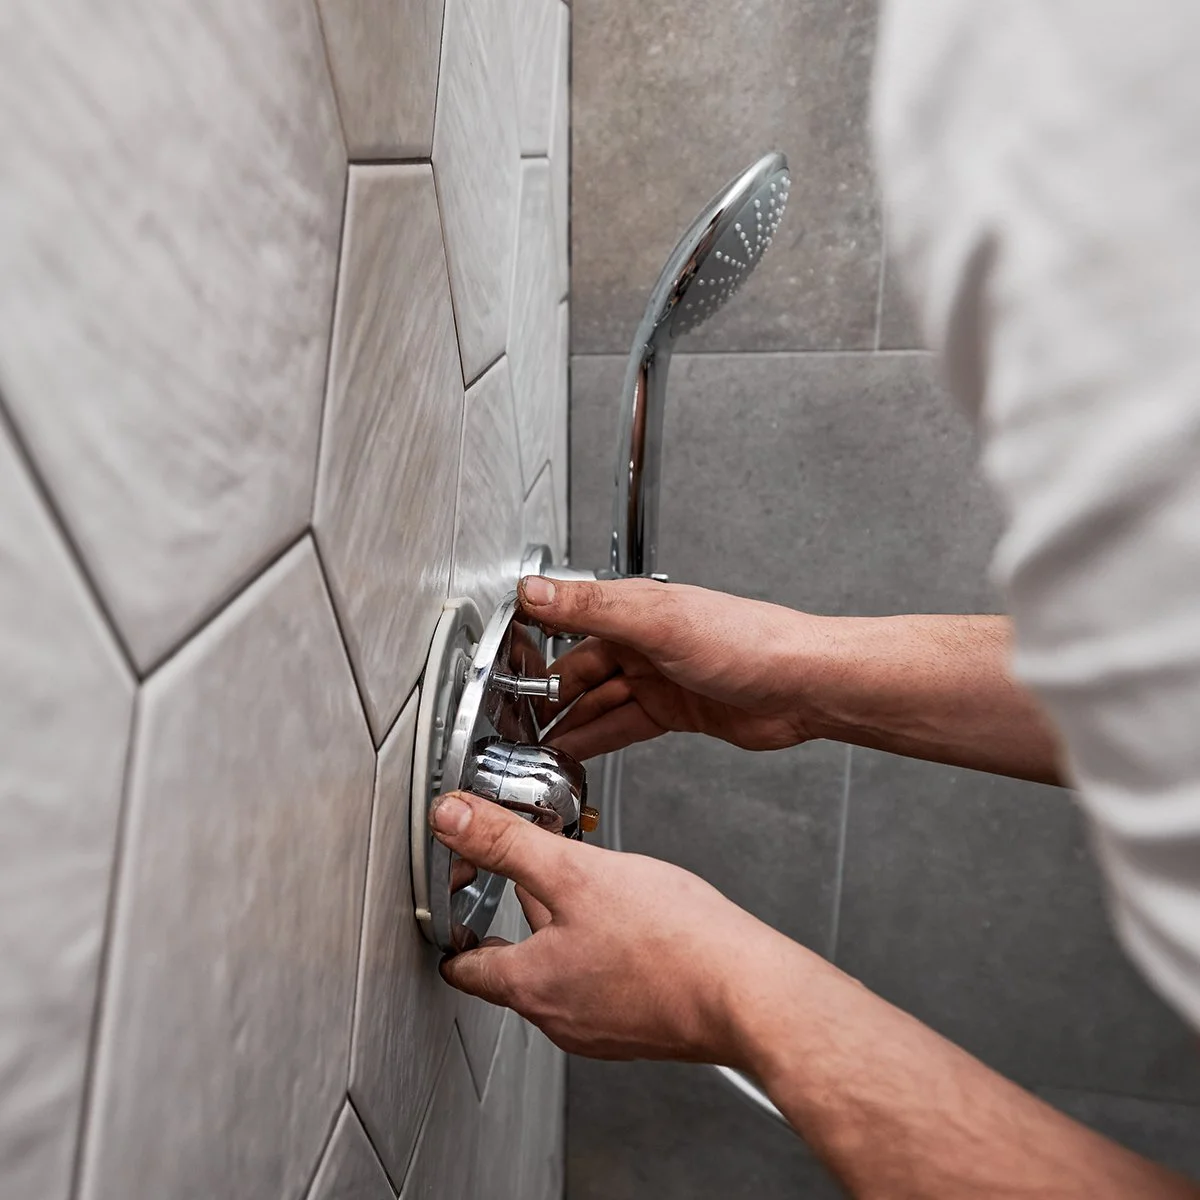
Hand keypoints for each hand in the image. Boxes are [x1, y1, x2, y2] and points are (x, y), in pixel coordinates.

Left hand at [430, 788, 806, 1063]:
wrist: (747, 992)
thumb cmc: (672, 943)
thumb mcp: (576, 873)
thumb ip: (508, 844)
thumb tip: (452, 819)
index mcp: (531, 984)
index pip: (466, 966)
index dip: (456, 927)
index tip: (456, 904)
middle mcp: (560, 1017)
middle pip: (517, 963)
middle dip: (522, 915)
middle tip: (531, 874)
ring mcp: (603, 1029)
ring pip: (564, 970)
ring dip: (565, 930)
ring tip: (589, 890)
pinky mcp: (641, 1026)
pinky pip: (604, 983)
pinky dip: (604, 951)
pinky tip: (632, 924)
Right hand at [520, 575, 828, 759]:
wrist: (804, 685)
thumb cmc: (750, 641)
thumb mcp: (659, 621)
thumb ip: (592, 608)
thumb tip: (535, 590)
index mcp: (634, 610)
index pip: (567, 623)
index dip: (532, 647)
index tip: (500, 670)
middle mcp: (642, 641)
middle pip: (578, 671)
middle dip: (546, 698)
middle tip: (514, 724)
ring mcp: (658, 677)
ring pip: (598, 702)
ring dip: (568, 723)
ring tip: (536, 747)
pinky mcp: (675, 710)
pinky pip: (623, 725)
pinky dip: (597, 738)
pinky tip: (576, 751)